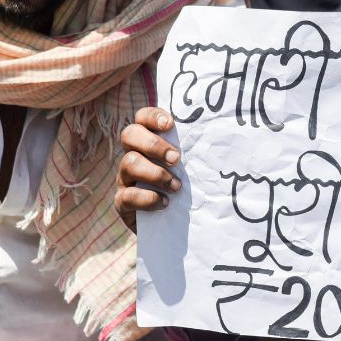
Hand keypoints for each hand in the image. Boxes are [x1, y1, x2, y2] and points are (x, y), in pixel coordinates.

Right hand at [116, 107, 181, 231]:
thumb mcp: (187, 167)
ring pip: (129, 163)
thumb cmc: (183, 187)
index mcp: (147, 141)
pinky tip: (165, 202)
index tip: (170, 125)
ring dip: (156, 173)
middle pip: (129, 134)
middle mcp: (132, 155)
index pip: (142, 118)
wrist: (169, 224)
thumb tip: (218, 138)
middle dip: (154, 144)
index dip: (152, 116)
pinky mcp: (122, 202)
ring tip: (177, 186)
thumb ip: (193, 152)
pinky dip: (148, 198)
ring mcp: (124, 178)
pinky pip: (127, 195)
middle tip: (176, 158)